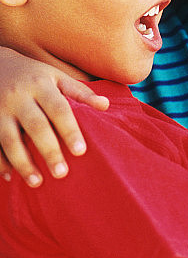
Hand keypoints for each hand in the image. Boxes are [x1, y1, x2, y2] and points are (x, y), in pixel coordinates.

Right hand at [0, 48, 107, 185]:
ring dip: (23, 163)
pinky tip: (10, 177)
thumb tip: (106, 105)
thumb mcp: (56, 76)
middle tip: (61, 173)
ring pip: (9, 139)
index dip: (70, 130)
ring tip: (37, 182)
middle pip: (35, 126)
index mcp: (41, 84)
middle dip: (49, 150)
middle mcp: (19, 97)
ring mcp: (0, 109)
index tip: (81, 151)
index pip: (58, 109)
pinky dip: (0, 162)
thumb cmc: (34, 75)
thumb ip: (80, 92)